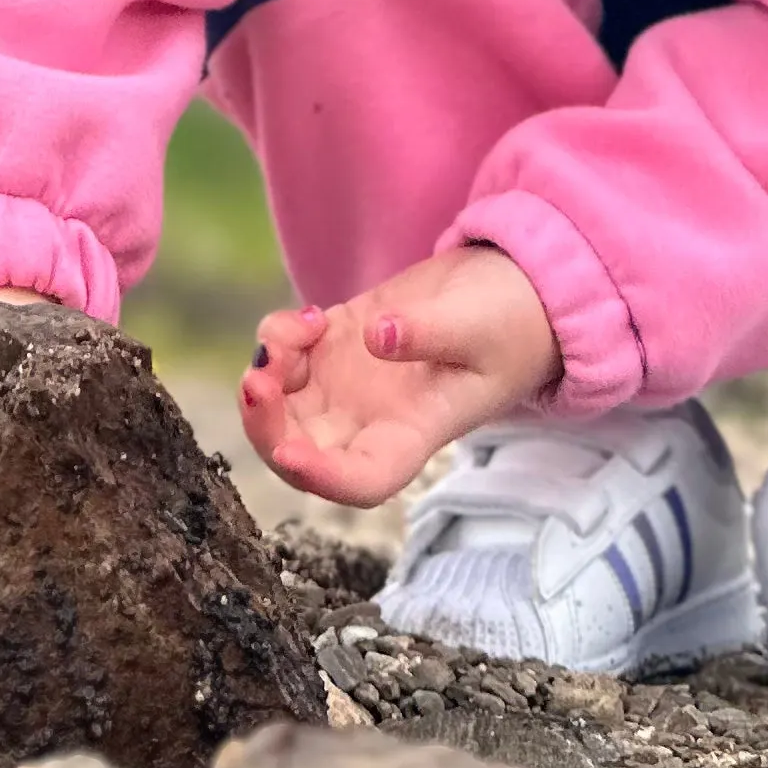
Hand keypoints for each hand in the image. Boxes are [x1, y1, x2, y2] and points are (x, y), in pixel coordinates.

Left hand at [235, 245, 560, 507]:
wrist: (509, 287)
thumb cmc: (508, 322)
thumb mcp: (479, 326)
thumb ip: (428, 333)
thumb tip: (378, 339)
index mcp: (413, 434)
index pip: (362, 480)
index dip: (320, 477)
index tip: (288, 452)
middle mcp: (372, 421)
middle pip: (301, 452)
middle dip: (265, 427)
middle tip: (258, 380)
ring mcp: (348, 386)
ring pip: (282, 407)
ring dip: (266, 377)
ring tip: (292, 333)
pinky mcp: (334, 347)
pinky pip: (284, 358)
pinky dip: (278, 340)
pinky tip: (309, 317)